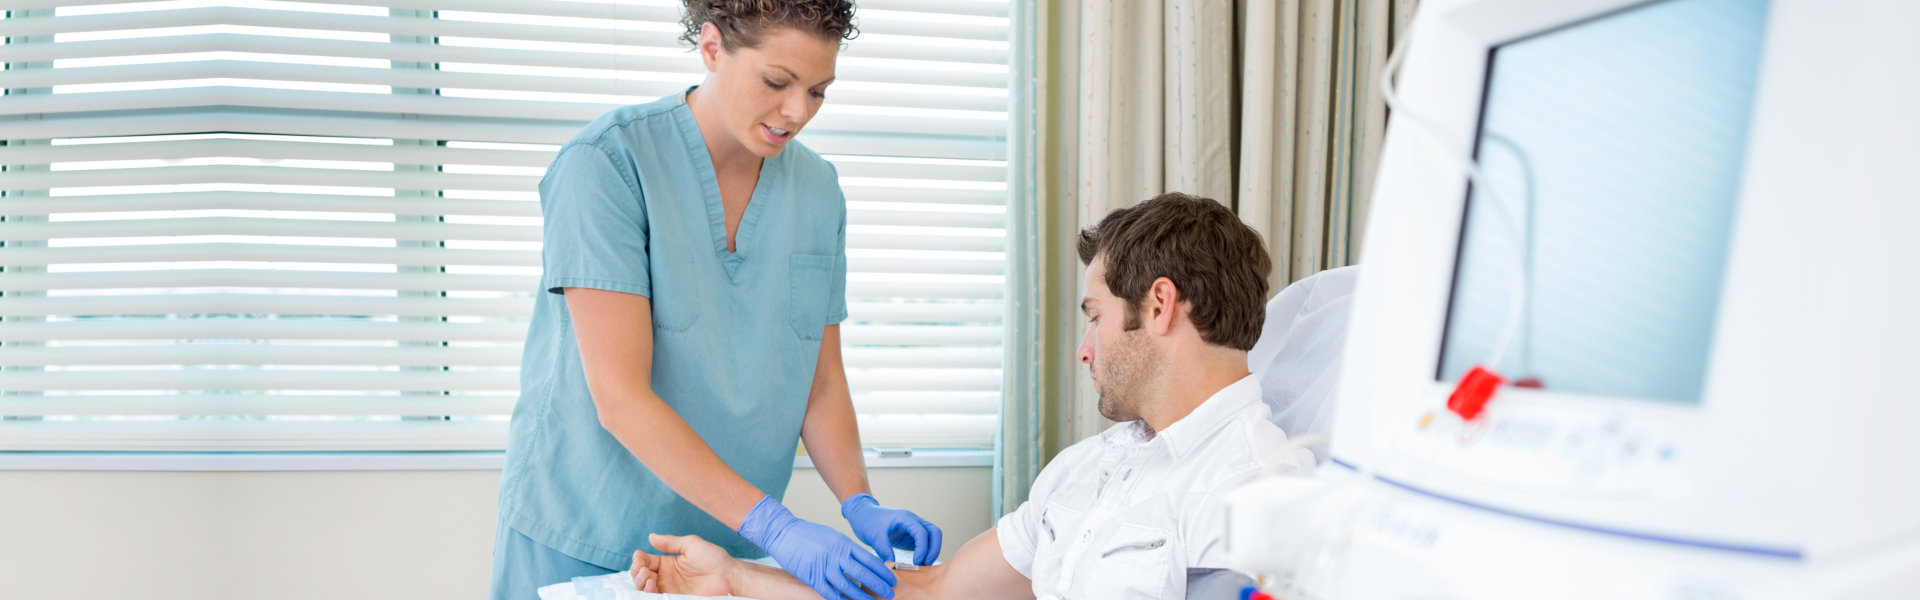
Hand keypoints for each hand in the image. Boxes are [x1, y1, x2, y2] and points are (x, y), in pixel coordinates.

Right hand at [631, 534, 735, 595]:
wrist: (728, 575)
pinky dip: (649, 593)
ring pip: (645, 588)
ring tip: (648, 576)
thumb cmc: (713, 558)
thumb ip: (670, 543)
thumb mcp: (690, 544)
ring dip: (641, 582)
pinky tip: (652, 585)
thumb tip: (651, 537)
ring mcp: (669, 589)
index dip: (638, 559)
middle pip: (641, 576)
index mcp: (667, 563)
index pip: (645, 561)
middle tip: (644, 569)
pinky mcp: (675, 598)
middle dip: (637, 572)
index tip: (639, 555)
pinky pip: (656, 598)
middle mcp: (665, 577)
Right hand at [738, 495, 896, 599]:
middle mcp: (837, 555)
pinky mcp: (812, 577)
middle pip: (863, 574)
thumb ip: (848, 549)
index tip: (892, 580)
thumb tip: (865, 560)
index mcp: (844, 544)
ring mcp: (824, 567)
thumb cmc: (809, 534)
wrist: (784, 532)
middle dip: (879, 586)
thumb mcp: (833, 536)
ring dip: (862, 597)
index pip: (870, 560)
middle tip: (890, 594)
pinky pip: (829, 592)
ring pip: (848, 586)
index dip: (883, 572)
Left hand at [840, 493, 942, 565]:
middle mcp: (913, 521)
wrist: (862, 515)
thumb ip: (884, 549)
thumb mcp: (874, 536)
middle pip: (935, 532)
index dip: (923, 548)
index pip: (922, 532)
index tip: (916, 562)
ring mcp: (913, 529)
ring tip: (922, 566)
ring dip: (931, 551)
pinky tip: (917, 564)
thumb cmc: (867, 521)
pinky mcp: (910, 536)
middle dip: (934, 549)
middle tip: (925, 564)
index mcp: (905, 518)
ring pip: (932, 538)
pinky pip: (924, 544)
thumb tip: (893, 564)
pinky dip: (924, 553)